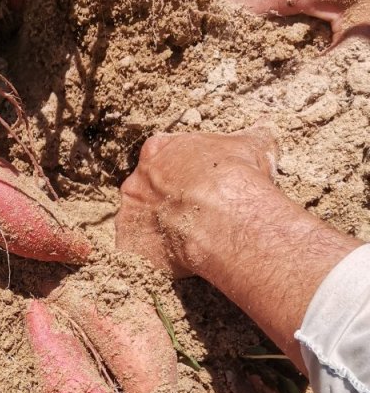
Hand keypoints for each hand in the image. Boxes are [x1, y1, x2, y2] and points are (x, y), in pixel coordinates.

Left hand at [115, 129, 356, 367]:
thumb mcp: (251, 146)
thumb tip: (263, 129)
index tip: (196, 185)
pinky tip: (170, 262)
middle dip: (165, 203)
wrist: (226, 217)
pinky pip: (134, 253)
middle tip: (192, 216)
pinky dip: (149, 257)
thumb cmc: (237, 177)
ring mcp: (130, 214)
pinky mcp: (130, 245)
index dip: (180, 173)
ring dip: (156, 231)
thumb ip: (248, 138)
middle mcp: (137, 180)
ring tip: (185, 242)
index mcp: (159, 151)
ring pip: (138, 222)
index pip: (161, 158)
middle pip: (145, 191)